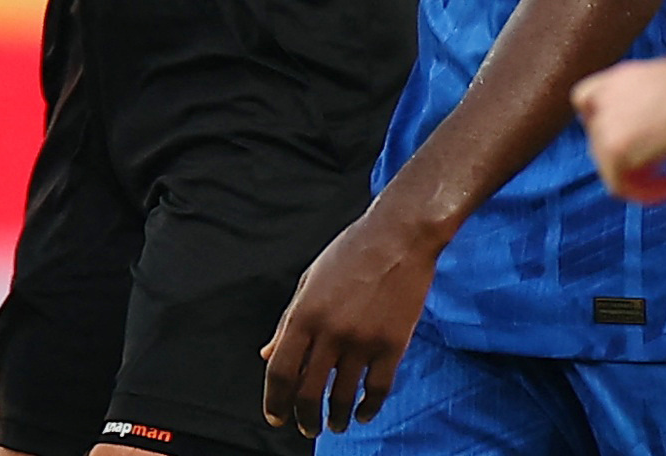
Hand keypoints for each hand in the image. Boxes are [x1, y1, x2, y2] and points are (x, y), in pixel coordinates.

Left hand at [261, 204, 439, 437]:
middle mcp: (330, 331)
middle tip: (306, 429)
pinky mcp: (392, 345)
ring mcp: (362, 340)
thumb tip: (267, 354)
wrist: (398, 237)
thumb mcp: (309, 282)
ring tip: (335, 424)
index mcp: (304, 313)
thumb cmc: (350, 254)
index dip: (275, 400)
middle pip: (308, 391)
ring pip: (343, 396)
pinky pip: (376, 390)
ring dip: (336, 418)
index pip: (281, 370)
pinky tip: (362, 413)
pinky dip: (367, 409)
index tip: (276, 417)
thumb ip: (288, 321)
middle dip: (304, 418)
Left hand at [571, 55, 665, 203]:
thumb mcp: (653, 87)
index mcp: (605, 84)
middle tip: (662, 164)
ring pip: (609, 168)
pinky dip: (646, 193)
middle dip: (630, 158)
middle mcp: (597, 105)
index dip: (607, 128)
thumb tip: (642, 132)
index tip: (634, 139)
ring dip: (640, 179)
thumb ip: (636, 106)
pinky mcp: (615, 152)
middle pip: (600, 143)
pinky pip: (620, 186)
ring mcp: (602, 128)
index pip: (585, 107)